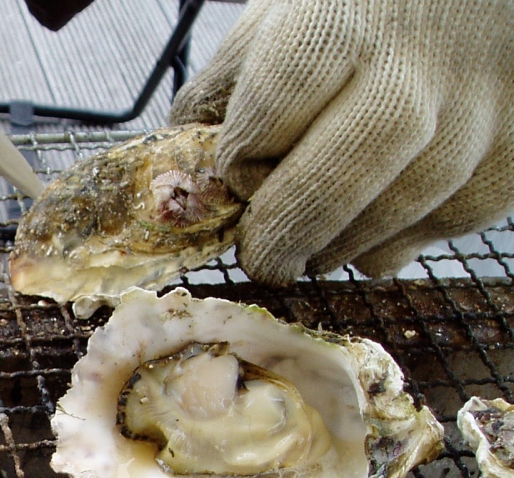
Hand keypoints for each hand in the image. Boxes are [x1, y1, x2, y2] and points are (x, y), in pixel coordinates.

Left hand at [170, 0, 513, 284]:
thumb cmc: (373, 0)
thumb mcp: (287, 10)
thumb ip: (233, 81)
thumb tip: (190, 160)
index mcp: (344, 20)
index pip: (271, 114)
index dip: (243, 162)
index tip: (236, 178)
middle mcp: (418, 65)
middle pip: (338, 179)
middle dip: (287, 234)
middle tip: (265, 259)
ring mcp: (480, 109)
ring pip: (396, 214)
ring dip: (340, 246)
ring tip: (313, 248)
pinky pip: (451, 222)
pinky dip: (402, 242)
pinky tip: (374, 234)